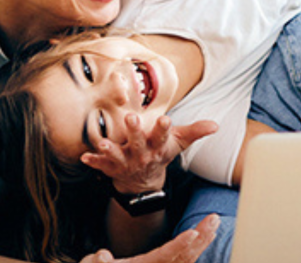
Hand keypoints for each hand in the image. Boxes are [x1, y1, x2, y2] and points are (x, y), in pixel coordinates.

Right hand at [80, 213, 219, 262]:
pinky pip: (183, 258)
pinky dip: (195, 247)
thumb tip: (102, 255)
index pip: (164, 255)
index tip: (193, 234)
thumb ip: (98, 262)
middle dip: (200, 237)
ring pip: (187, 257)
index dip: (180, 245)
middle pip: (183, 255)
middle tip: (214, 219)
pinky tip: (204, 236)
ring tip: (213, 223)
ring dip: (202, 239)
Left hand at [81, 114, 217, 194]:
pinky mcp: (111, 167)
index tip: (165, 119)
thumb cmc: (160, 153)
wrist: (144, 182)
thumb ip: (195, 132)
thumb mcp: (178, 143)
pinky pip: (101, 165)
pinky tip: (84, 157)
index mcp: (157, 146)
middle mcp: (142, 154)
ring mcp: (125, 162)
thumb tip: (216, 125)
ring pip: (118, 156)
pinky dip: (93, 162)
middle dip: (134, 131)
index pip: (163, 136)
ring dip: (110, 149)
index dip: (163, 128)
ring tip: (104, 143)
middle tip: (130, 117)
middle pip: (139, 143)